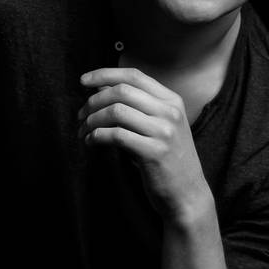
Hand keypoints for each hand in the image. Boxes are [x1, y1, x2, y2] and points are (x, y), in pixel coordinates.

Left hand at [77, 67, 211, 219]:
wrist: (187, 194)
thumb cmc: (167, 161)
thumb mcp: (159, 127)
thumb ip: (136, 108)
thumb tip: (100, 89)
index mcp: (172, 101)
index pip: (134, 76)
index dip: (105, 74)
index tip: (83, 81)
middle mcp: (170, 112)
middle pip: (122, 91)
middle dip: (94, 101)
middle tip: (80, 115)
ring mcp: (163, 132)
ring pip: (116, 111)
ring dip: (92, 120)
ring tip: (83, 132)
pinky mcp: (154, 152)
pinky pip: (116, 135)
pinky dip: (97, 137)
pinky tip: (91, 143)